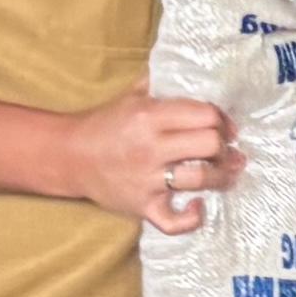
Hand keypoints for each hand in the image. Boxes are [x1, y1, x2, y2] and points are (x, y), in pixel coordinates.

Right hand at [57, 89, 241, 234]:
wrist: (69, 156)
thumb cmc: (104, 124)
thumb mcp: (132, 96)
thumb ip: (162, 85)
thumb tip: (193, 74)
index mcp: (150, 116)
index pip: (205, 114)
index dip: (223, 120)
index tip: (227, 128)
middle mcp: (150, 147)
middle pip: (209, 145)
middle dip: (224, 147)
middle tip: (226, 151)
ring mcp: (147, 180)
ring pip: (201, 179)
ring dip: (222, 177)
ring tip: (227, 174)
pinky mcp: (142, 207)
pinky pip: (174, 222)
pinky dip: (191, 218)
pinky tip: (198, 205)